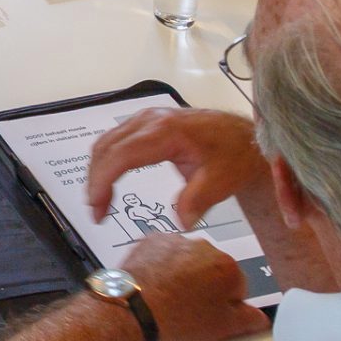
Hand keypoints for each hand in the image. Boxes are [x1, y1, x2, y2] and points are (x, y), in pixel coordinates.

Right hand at [87, 107, 267, 229]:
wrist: (245, 135)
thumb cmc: (234, 154)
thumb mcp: (221, 181)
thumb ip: (198, 200)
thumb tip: (181, 222)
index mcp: (165, 132)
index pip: (120, 155)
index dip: (102, 182)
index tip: (98, 209)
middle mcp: (149, 120)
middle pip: (106, 147)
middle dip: (95, 181)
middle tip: (97, 213)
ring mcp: (146, 118)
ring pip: (106, 141)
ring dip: (98, 171)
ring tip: (101, 201)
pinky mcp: (147, 122)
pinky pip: (115, 139)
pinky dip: (106, 161)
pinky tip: (110, 181)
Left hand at [123, 235, 270, 340]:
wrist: (137, 307)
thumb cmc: (180, 317)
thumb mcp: (223, 327)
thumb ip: (248, 319)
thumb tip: (260, 317)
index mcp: (228, 266)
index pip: (237, 284)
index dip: (225, 301)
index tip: (212, 311)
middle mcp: (205, 247)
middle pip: (213, 267)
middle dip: (206, 283)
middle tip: (190, 304)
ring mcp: (178, 240)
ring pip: (188, 258)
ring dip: (184, 271)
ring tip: (170, 294)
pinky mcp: (153, 239)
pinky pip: (164, 250)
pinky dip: (162, 262)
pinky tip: (156, 281)